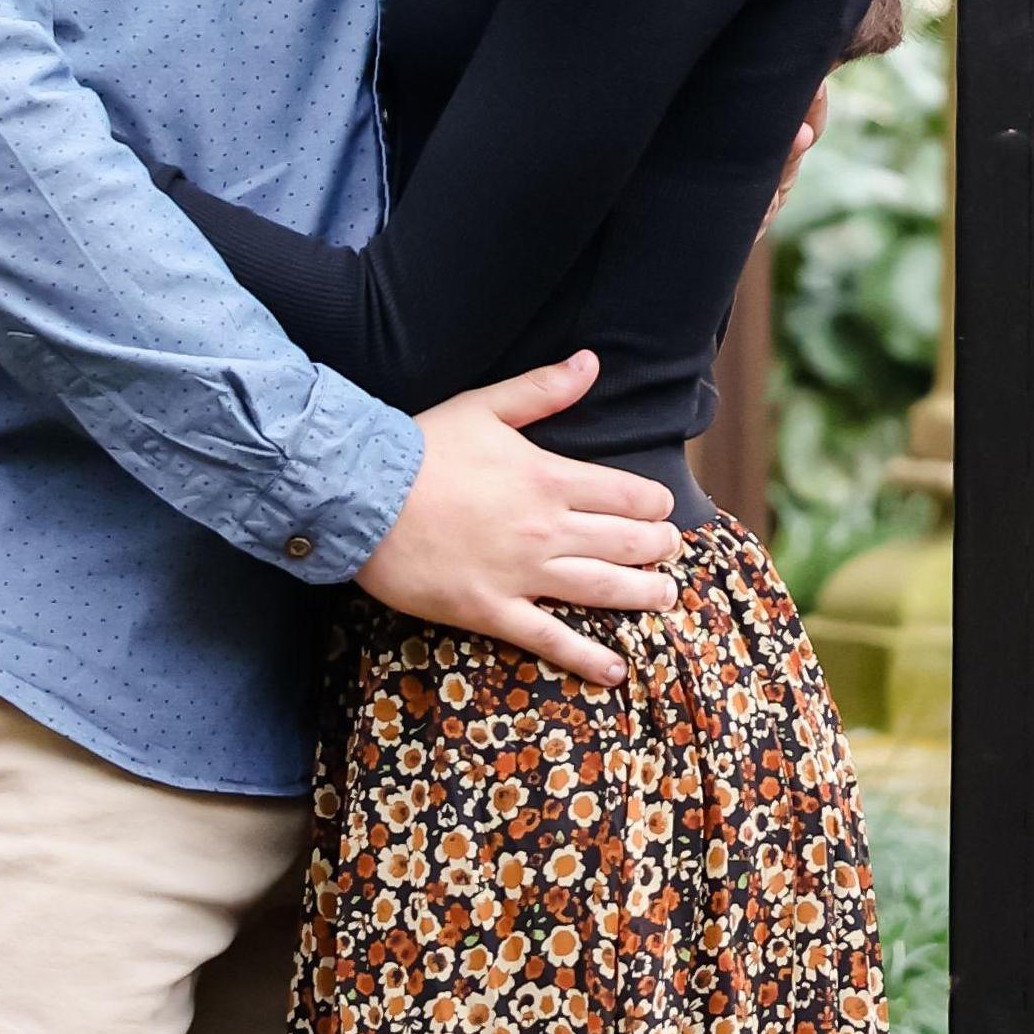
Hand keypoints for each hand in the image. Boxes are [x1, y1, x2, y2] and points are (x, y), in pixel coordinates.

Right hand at [353, 351, 686, 682]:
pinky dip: (586, 658)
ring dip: (643, 594)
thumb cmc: (422, 447)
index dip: (655, 505)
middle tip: (671, 552)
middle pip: (626, 544)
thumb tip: (591, 362)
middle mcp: (546, 529)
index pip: (627, 496)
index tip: (663, 510)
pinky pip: (549, 639)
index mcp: (550, 479)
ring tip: (665, 596)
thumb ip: (544, 389)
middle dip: (658, 549)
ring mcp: (521, 574)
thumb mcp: (486, 406)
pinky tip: (616, 671)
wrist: (362, 497)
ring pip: (602, 590)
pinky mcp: (491, 610)